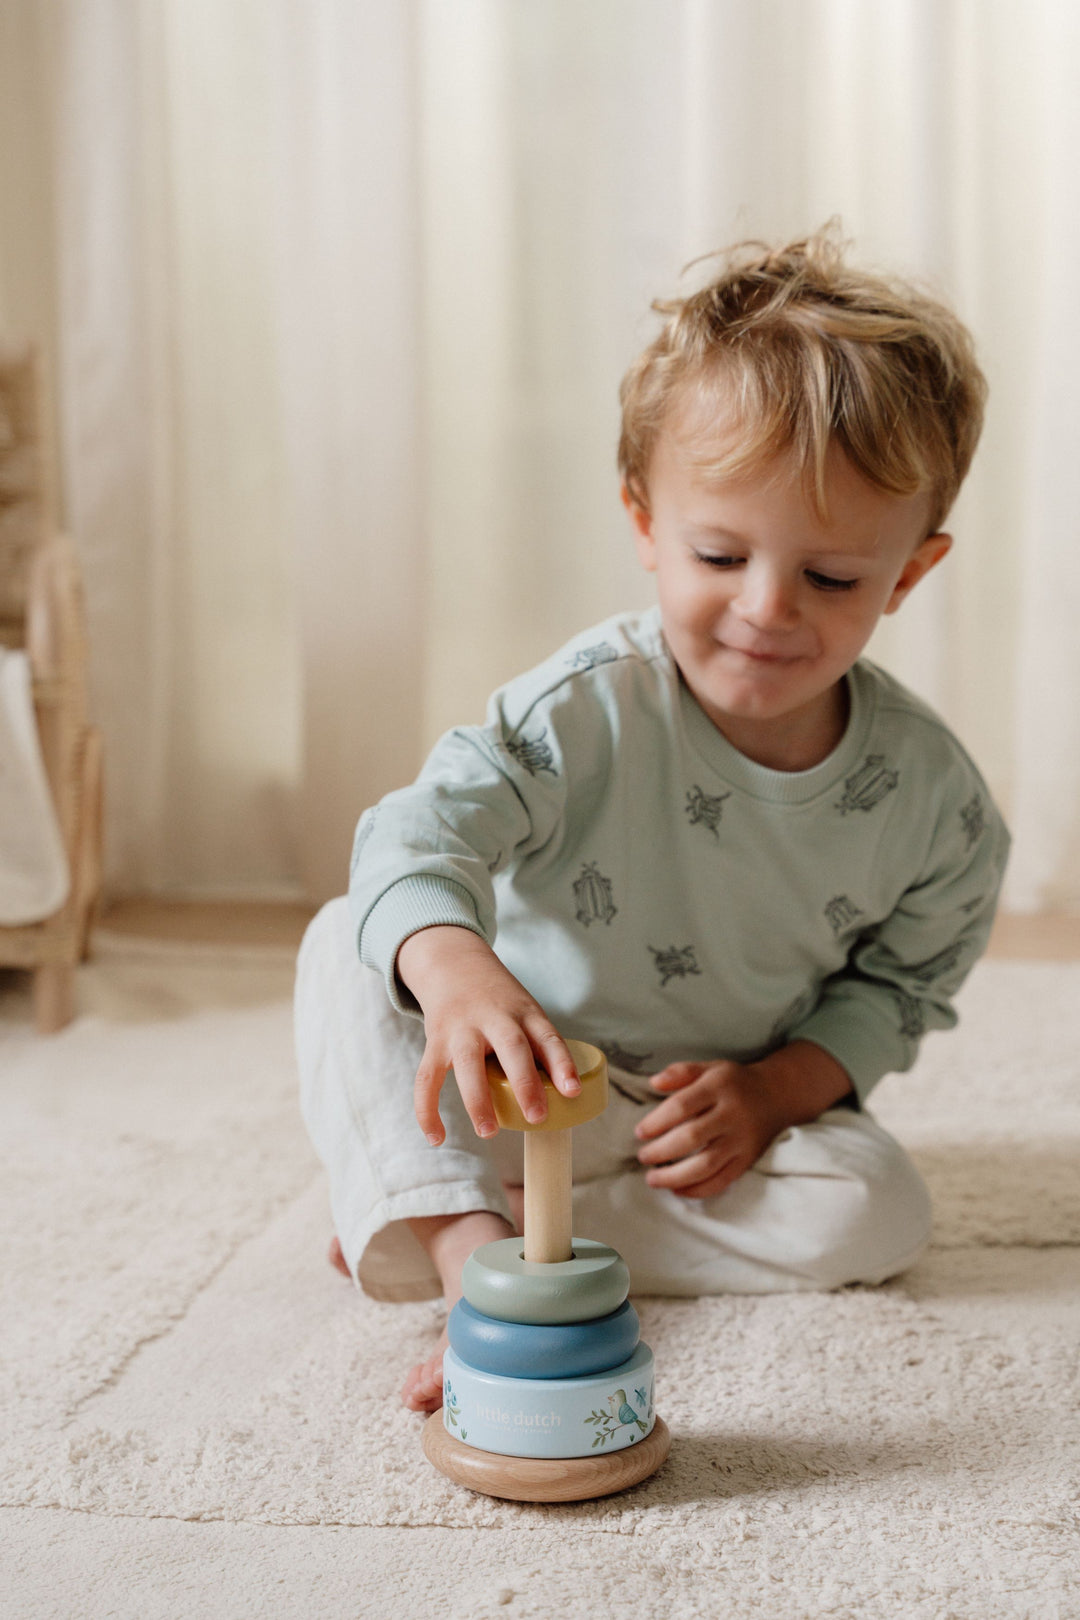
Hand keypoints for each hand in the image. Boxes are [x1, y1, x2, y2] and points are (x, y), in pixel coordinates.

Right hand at [396, 926, 580, 1145]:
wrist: (454, 964)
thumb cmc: (500, 1002)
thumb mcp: (524, 1011)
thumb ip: (537, 1047)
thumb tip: (559, 1101)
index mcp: (524, 1012)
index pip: (548, 1036)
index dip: (562, 1064)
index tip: (573, 1092)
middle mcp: (494, 1017)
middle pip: (511, 1047)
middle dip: (525, 1083)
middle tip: (537, 1117)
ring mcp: (462, 1028)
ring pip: (468, 1064)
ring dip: (478, 1100)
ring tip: (489, 1132)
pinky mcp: (435, 1041)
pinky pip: (427, 1077)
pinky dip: (427, 1109)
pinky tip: (437, 1137)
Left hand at [634, 1042, 852, 1199]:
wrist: (776, 1095)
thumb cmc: (734, 1082)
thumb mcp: (709, 1068)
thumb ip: (681, 1072)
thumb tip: (654, 1082)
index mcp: (718, 1088)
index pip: (682, 1106)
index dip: (657, 1121)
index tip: (640, 1132)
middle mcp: (731, 1115)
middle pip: (692, 1137)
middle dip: (662, 1151)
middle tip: (643, 1157)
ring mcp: (741, 1140)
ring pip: (706, 1165)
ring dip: (676, 1176)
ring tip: (653, 1179)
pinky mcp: (747, 1160)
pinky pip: (722, 1180)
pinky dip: (698, 1189)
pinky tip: (677, 1189)